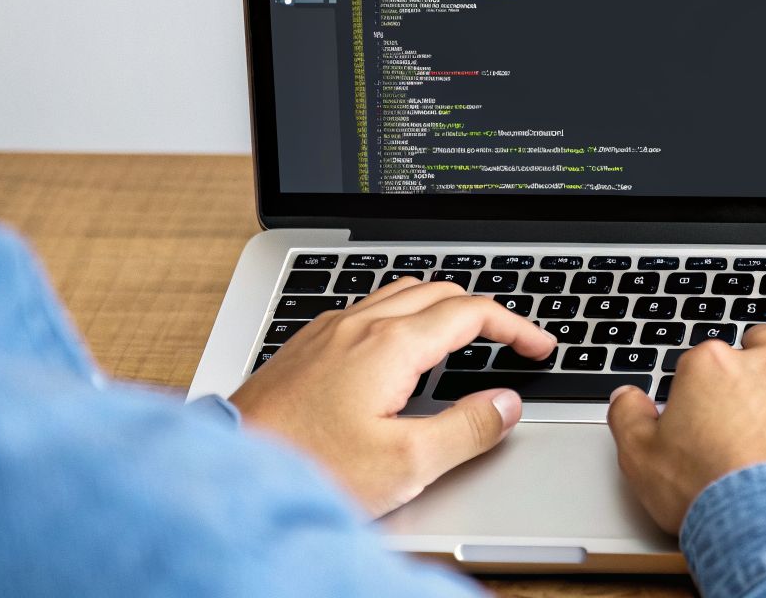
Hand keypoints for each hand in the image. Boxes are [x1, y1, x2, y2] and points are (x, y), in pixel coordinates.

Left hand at [230, 277, 555, 516]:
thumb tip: (506, 405)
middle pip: (439, 292)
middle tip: (511, 342)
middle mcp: (358, 326)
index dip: (516, 326)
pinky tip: (398, 350)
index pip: (472, 313)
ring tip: (464, 337)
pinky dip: (402, 315)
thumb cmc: (307, 469)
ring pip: (400, 294)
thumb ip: (467, 429)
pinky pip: (366, 310)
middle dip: (484, 312)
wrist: (226, 474)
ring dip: (442, 307)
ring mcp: (326, 332)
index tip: (539, 346)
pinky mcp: (303, 347)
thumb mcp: (405, 464)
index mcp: (390, 345)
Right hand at [606, 324, 765, 533]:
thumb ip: (629, 420)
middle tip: (751, 385)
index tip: (699, 404)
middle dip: (758, 356)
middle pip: (765, 341)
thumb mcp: (642, 460)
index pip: (704, 357)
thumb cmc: (710, 493)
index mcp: (714, 368)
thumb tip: (624, 399)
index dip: (700, 381)